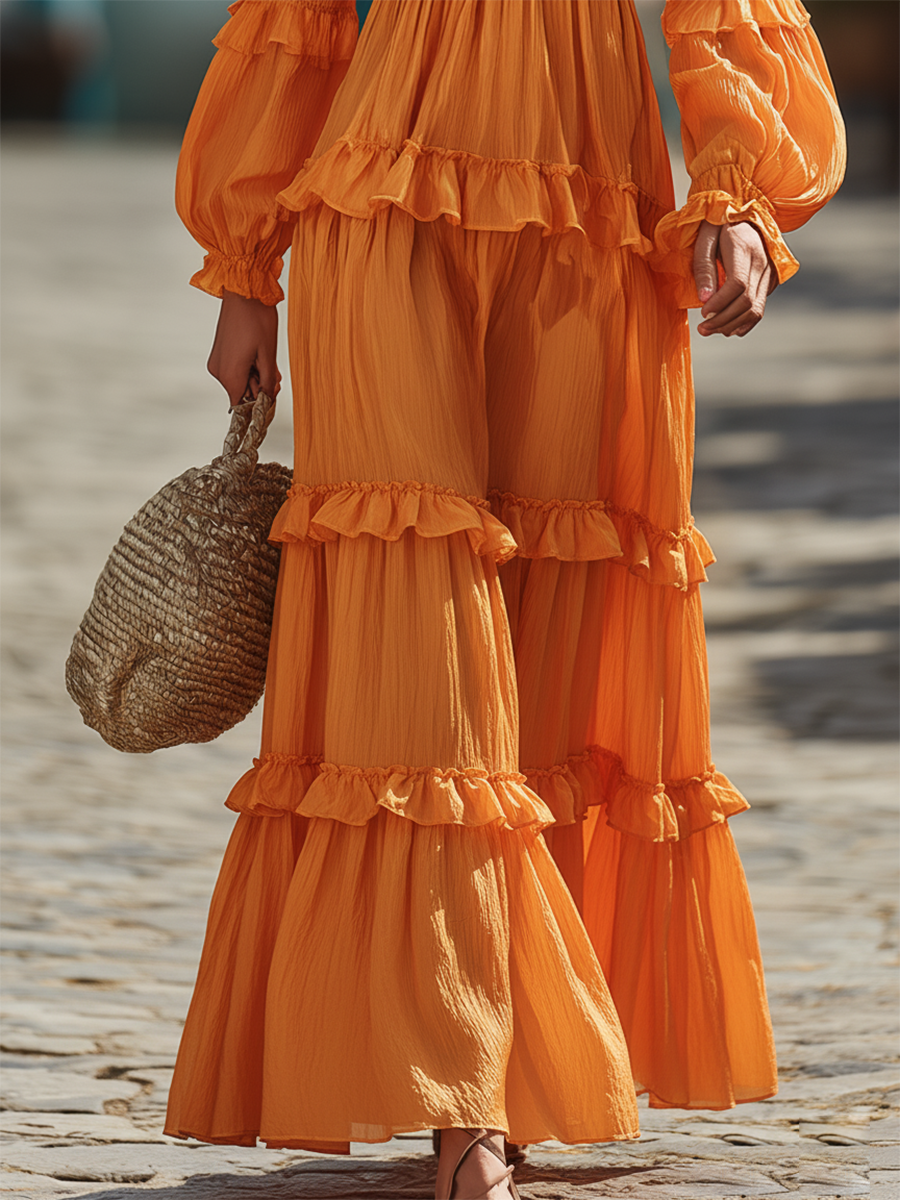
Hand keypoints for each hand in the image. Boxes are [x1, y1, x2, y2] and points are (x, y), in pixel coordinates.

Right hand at [207, 290, 281, 406]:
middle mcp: (218, 371)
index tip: (271, 394)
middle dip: (259, 386)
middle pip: (241, 393)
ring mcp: (216, 361)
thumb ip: (267, 382)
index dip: (258, 404)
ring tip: (266, 358)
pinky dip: (247, 366)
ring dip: (255, 374)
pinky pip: (234, 369)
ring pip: (239, 380)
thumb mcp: (269, 355)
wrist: (243, 292)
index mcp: (230, 374)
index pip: (242, 406)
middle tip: (273, 371)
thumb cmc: (257, 318)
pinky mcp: (218, 353)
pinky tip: (257, 354)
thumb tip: (267, 400)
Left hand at [693, 220, 777, 337]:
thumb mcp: (704, 240)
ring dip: (732, 325)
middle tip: (702, 329)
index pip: (738, 284)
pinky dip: (744, 323)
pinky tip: (728, 329)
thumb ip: (704, 268)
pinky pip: (760, 308)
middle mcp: (763, 262)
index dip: (720, 303)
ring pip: (756, 310)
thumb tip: (704, 299)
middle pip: (747, 302)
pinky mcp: (770, 282)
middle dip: (723, 320)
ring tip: (711, 330)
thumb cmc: (718, 226)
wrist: (743, 216)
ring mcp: (770, 273)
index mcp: (745, 248)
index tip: (703, 313)